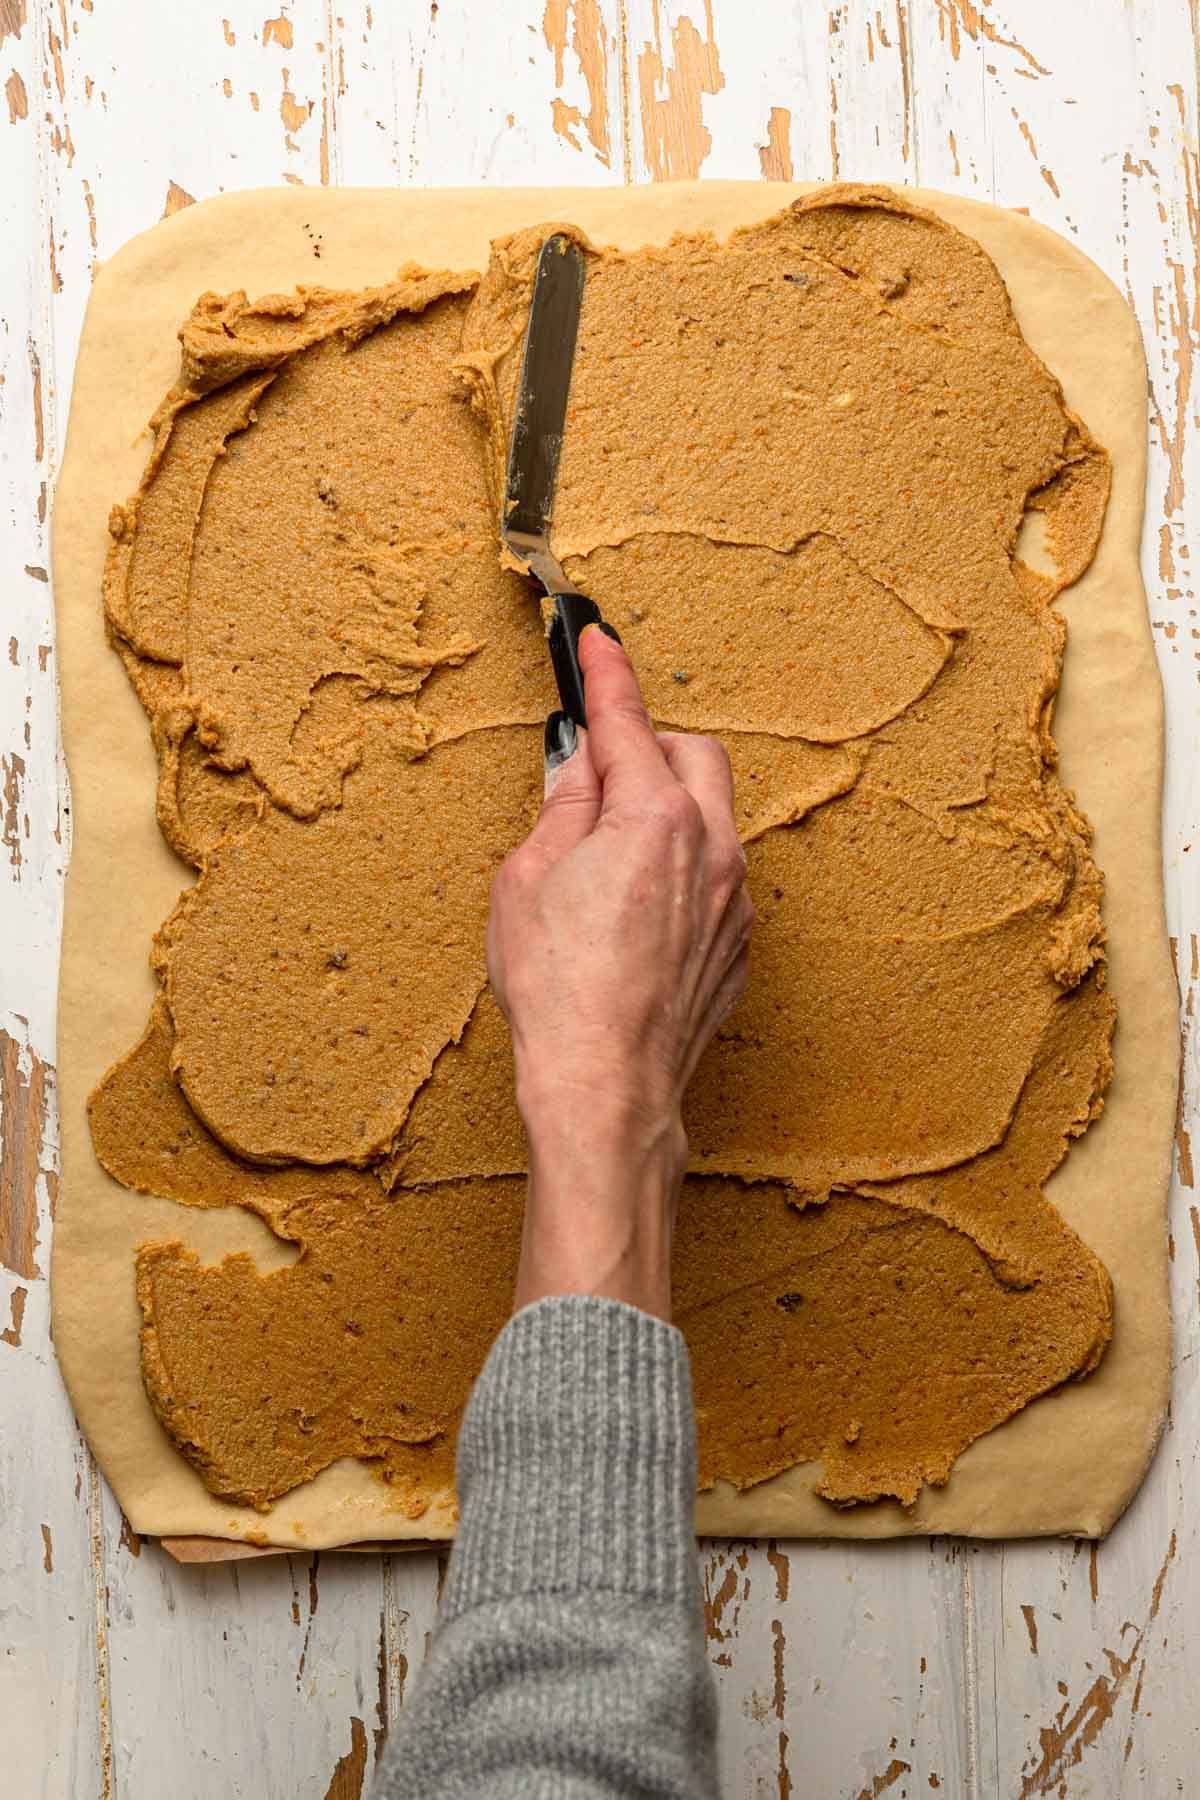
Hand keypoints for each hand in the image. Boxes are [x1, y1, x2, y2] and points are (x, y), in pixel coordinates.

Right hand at [486, 626, 753, 1319]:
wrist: (606, 1087)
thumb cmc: (558, 990)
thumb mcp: (528, 879)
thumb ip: (563, 809)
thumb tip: (580, 771)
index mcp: (655, 817)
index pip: (629, 723)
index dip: (607, 676)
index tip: (597, 641)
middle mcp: (713, 848)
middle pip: (694, 757)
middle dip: (650, 748)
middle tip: (595, 774)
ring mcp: (735, 900)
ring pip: (713, 818)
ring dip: (668, 812)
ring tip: (609, 856)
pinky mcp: (738, 946)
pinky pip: (718, 878)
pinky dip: (682, 869)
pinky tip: (635, 911)